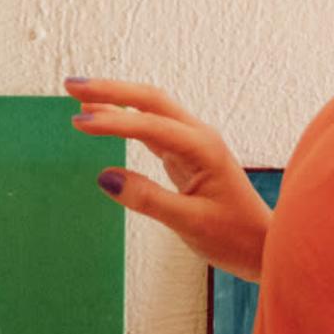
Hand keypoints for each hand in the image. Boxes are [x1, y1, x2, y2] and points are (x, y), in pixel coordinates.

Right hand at [66, 78, 274, 281]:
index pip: (150, 125)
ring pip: (151, 110)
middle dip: (111, 90)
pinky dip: (126, 120)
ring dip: (116, 100)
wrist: (263, 246)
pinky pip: (152, 128)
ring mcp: (192, 144)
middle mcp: (198, 137)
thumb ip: (149, 200)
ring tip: (80, 96)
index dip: (113, 121)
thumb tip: (105, 177)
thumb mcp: (190, 223)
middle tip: (70, 86)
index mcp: (203, 148)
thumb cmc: (233, 237)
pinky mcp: (186, 155)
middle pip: (151, 100)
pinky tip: (107, 119)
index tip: (78, 121)